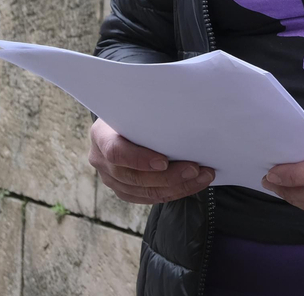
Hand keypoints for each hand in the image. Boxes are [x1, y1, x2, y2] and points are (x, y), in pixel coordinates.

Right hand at [88, 119, 214, 204]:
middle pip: (133, 177)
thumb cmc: (134, 110)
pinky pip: (148, 198)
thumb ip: (149, 113)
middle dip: (168, 176)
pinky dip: (173, 193)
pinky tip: (192, 184)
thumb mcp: (136, 106)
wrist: (121, 120)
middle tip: (195, 169)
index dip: (139, 159)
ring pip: (143, 192)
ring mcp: (110, 178)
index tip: (164, 161)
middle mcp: (100, 160)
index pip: (115, 152)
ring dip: (177, 187)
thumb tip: (186, 115)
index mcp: (101, 135)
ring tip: (202, 176)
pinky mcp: (123, 190)